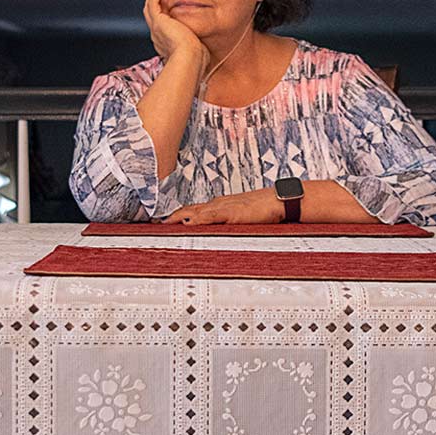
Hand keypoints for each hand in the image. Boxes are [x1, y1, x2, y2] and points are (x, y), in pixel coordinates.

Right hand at [143, 0, 206, 65]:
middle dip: (156, 6)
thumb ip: (197, 48)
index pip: (161, 29)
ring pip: (149, 10)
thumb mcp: (197, 52)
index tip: (169, 10)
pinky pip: (152, 4)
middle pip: (152, 17)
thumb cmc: (196, 60)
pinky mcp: (158, 21)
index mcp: (166, 45)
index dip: (163, 18)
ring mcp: (156, 29)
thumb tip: (205, 49)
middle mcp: (158, 37)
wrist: (190, 59)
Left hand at [163, 188, 283, 224]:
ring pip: (196, 211)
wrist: (279, 201)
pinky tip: (189, 223)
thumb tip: (214, 234)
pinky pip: (212, 216)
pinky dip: (199, 219)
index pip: (193, 210)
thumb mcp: (240, 218)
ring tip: (165, 224)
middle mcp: (218, 204)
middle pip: (190, 209)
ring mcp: (224, 207)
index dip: (177, 216)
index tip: (164, 222)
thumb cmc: (263, 210)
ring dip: (180, 217)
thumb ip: (227, 224)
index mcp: (219, 206)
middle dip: (173, 217)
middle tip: (156, 224)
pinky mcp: (232, 212)